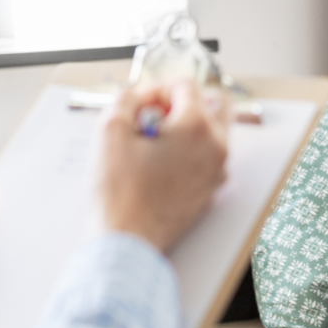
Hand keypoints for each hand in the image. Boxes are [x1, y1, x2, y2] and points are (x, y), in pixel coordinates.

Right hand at [97, 81, 229, 252]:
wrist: (127, 241)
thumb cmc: (119, 194)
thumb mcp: (110, 132)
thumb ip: (124, 100)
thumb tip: (134, 95)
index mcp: (197, 127)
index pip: (185, 85)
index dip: (156, 88)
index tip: (139, 103)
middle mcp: (216, 147)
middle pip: (215, 103)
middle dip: (184, 102)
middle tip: (156, 116)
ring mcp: (217, 172)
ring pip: (214, 131)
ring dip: (187, 126)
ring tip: (153, 143)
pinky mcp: (211, 191)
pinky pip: (208, 158)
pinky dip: (190, 152)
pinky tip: (159, 165)